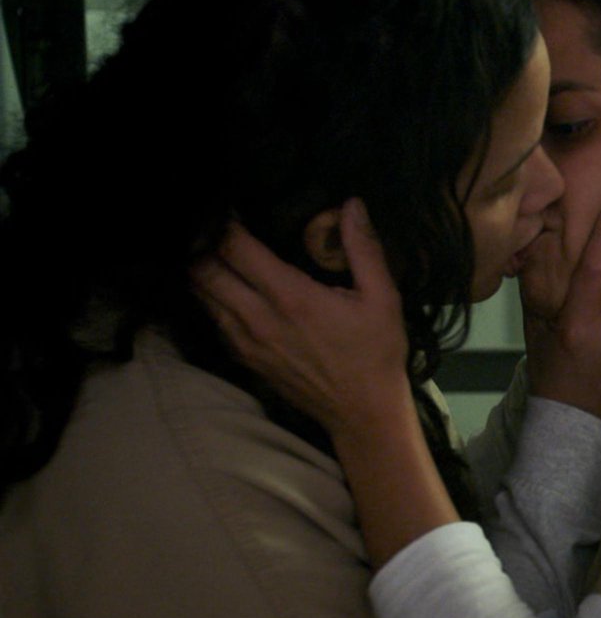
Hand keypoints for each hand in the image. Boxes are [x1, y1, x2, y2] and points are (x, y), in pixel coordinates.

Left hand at [191, 199, 413, 436]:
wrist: (363, 413)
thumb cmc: (376, 353)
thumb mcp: (383, 298)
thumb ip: (364, 249)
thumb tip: (352, 204)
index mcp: (291, 297)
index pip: (234, 248)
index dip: (225, 223)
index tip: (232, 208)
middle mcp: (258, 318)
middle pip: (204, 269)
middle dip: (205, 243)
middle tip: (217, 227)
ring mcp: (245, 341)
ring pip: (201, 295)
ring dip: (203, 270)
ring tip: (216, 252)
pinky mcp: (244, 358)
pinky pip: (212, 319)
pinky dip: (211, 298)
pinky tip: (228, 288)